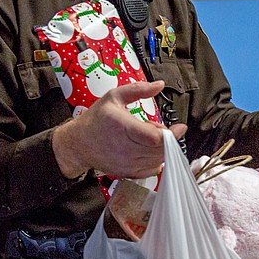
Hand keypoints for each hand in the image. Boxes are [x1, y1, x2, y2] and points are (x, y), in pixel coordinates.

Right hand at [52, 80, 186, 178]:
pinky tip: (146, 149)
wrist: (78, 144)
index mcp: (122, 127)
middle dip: (167, 138)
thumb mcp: (114, 97)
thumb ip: (138, 89)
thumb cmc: (96, 120)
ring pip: (158, 160)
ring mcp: (127, 164)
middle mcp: (125, 148)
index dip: (171, 134)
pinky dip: (156, 159)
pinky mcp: (128, 173)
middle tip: (160, 128)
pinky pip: (152, 170)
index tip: (180, 127)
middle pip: (160, 149)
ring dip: (161, 148)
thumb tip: (159, 85)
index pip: (154, 138)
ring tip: (148, 136)